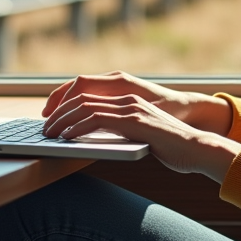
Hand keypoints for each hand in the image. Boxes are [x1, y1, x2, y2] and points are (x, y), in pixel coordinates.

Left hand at [42, 91, 240, 181]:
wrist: (196, 148)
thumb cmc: (171, 146)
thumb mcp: (140, 134)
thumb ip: (121, 130)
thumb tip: (96, 138)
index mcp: (128, 99)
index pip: (88, 92)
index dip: (65, 102)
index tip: (51, 117)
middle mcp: (127, 98)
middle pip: (81, 96)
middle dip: (57, 110)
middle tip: (44, 126)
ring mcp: (130, 107)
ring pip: (84, 105)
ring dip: (62, 120)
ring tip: (49, 134)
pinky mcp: (133, 121)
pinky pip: (96, 119)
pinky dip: (76, 127)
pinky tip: (66, 137)